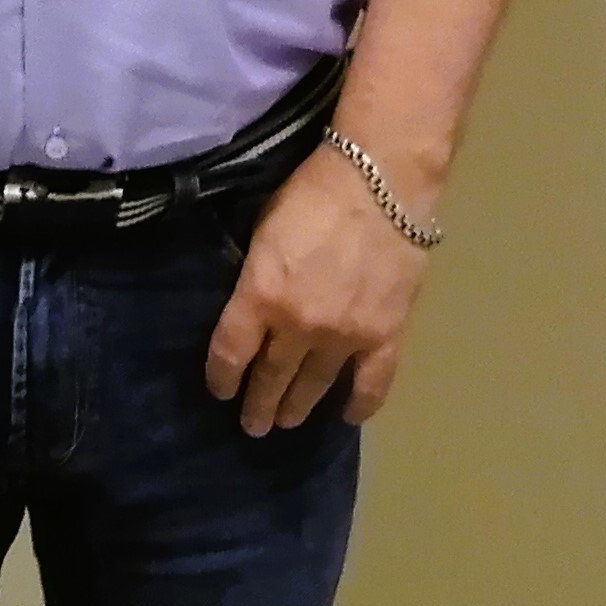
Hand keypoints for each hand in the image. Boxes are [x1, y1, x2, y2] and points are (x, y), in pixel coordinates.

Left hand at [206, 142, 436, 432]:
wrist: (380, 180)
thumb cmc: (313, 192)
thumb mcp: (262, 230)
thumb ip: (255, 278)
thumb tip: (251, 305)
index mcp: (260, 296)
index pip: (230, 353)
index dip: (222, 378)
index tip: (220, 392)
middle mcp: (298, 327)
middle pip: (270, 378)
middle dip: (258, 405)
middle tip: (252, 426)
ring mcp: (345, 337)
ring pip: (315, 387)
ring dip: (297, 408)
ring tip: (287, 423)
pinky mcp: (384, 335)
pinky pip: (372, 384)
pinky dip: (360, 405)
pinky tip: (349, 417)